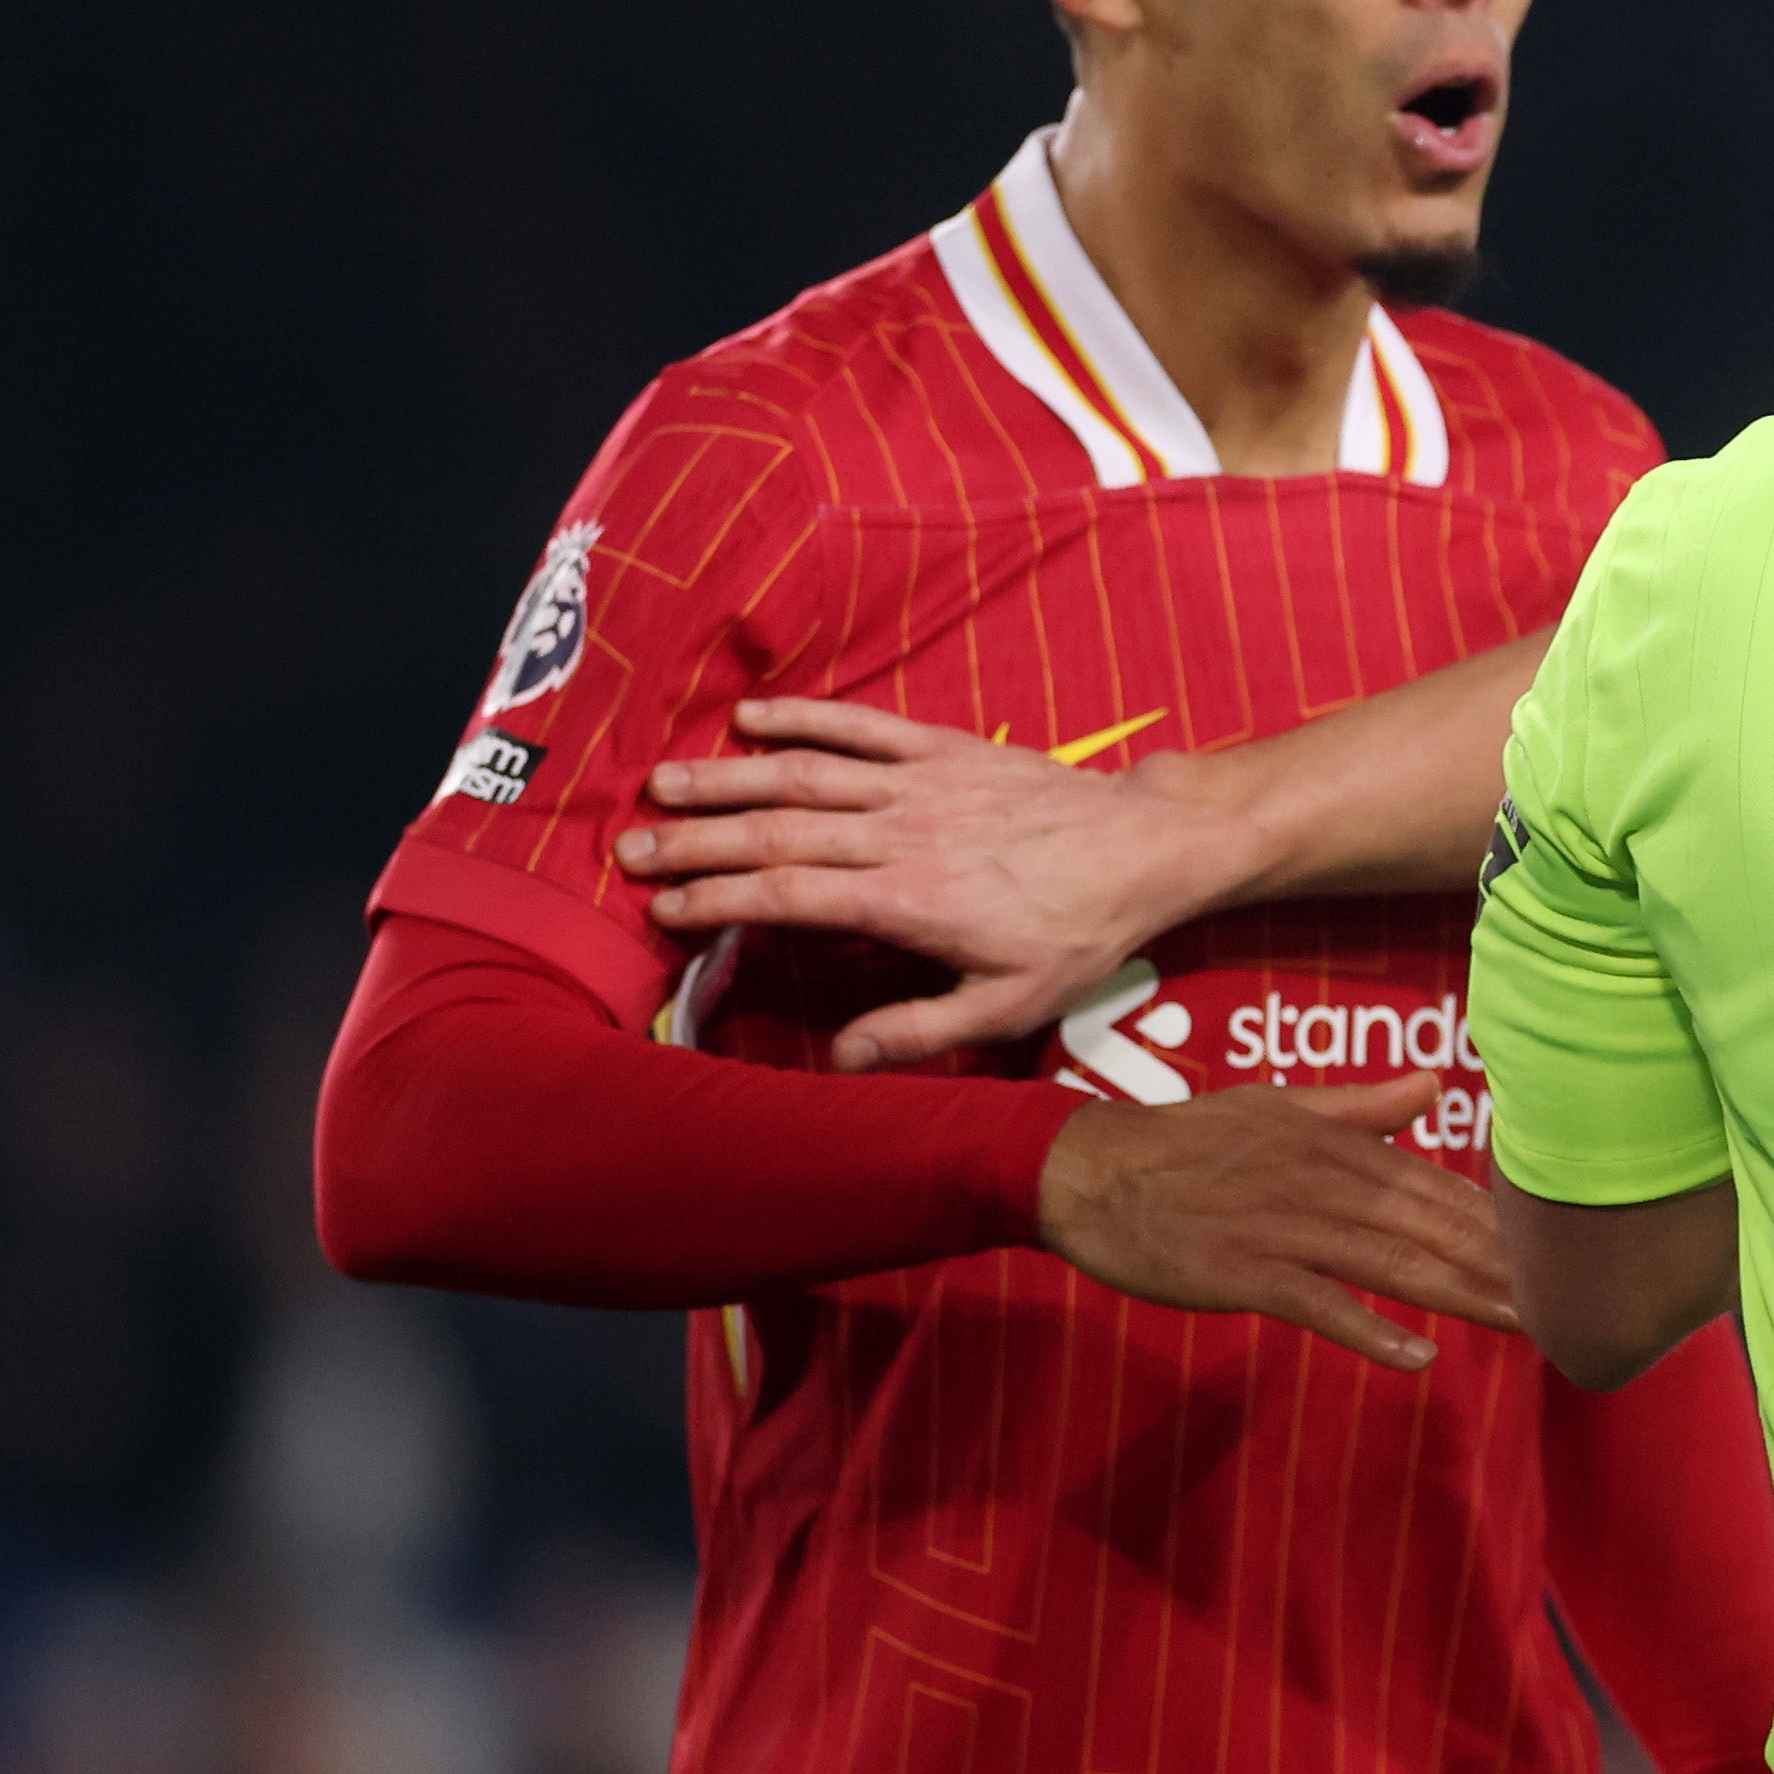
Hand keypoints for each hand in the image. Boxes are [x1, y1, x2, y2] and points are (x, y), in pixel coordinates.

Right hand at [618, 698, 1264, 1070]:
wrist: (1145, 848)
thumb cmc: (1078, 934)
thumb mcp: (1010, 1006)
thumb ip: (919, 1031)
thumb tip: (840, 1058)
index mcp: (907, 900)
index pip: (789, 896)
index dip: (718, 901)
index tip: (661, 910)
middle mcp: (902, 834)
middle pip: (777, 832)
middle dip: (696, 843)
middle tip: (628, 852)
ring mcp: (922, 783)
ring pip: (806, 774)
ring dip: (729, 777)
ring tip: (662, 784)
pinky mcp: (945, 747)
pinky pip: (863, 726)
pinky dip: (806, 715)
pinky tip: (752, 716)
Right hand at [1035, 1077, 1519, 1369]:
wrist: (1092, 1169)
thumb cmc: (1187, 1140)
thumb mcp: (1279, 1107)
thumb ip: (1361, 1106)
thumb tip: (1432, 1085)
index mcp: (1337, 1144)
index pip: (1436, 1183)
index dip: (1497, 1220)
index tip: (1555, 1249)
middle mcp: (1324, 1182)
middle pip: (1428, 1224)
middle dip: (1500, 1262)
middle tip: (1568, 1299)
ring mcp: (1285, 1229)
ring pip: (1390, 1263)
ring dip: (1460, 1294)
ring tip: (1523, 1323)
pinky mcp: (1245, 1272)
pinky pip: (1318, 1305)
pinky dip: (1368, 1329)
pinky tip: (1417, 1356)